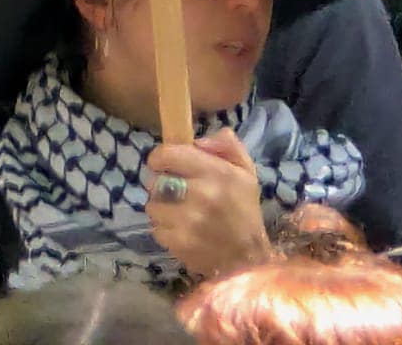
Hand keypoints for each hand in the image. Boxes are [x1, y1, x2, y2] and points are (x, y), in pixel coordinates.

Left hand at [144, 131, 270, 280]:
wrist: (249, 260)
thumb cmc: (245, 211)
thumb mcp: (245, 171)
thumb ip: (226, 145)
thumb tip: (198, 141)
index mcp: (216, 172)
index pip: (167, 154)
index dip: (161, 158)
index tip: (166, 164)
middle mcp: (200, 194)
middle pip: (156, 180)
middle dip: (162, 184)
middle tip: (175, 191)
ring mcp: (187, 221)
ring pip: (152, 205)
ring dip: (161, 208)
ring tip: (179, 213)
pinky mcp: (179, 243)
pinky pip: (156, 228)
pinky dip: (165, 229)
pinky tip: (181, 231)